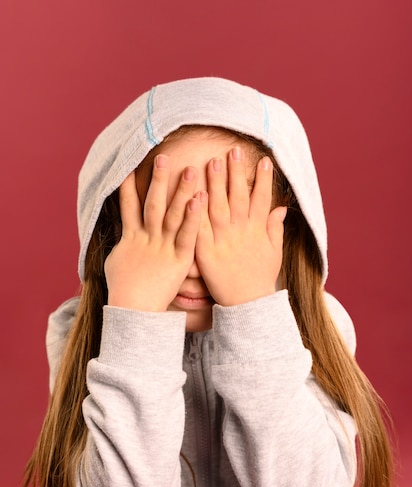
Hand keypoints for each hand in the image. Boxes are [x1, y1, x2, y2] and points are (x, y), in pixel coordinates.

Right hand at [104, 155, 201, 310]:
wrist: (133, 312)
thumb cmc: (123, 293)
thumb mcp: (116, 265)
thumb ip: (122, 248)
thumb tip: (121, 242)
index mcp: (131, 238)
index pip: (129, 206)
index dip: (129, 186)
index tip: (130, 165)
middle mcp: (147, 238)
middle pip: (153, 203)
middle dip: (158, 179)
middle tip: (164, 156)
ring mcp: (163, 247)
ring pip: (172, 214)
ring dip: (181, 190)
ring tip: (191, 169)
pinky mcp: (179, 259)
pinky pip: (187, 234)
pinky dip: (194, 217)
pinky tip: (201, 199)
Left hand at [195, 147, 286, 306]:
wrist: (247, 306)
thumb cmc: (260, 279)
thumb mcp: (274, 253)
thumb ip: (275, 229)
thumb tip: (281, 208)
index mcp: (257, 231)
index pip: (262, 199)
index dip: (264, 180)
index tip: (265, 160)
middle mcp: (241, 233)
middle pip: (238, 197)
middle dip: (236, 174)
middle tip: (233, 151)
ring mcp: (223, 242)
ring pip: (218, 207)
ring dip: (216, 184)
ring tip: (213, 161)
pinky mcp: (206, 253)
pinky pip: (200, 229)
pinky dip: (197, 212)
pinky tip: (194, 194)